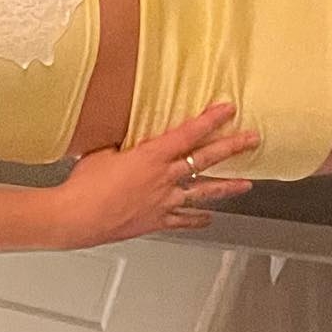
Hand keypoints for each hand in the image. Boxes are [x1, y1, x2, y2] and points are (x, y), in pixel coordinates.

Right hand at [51, 103, 259, 248]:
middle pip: (205, 160)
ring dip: (227, 187)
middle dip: (231, 148)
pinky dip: (198, 218)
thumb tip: (126, 136)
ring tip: (247, 184)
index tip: (227, 110)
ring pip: (204, 192)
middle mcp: (164, 178)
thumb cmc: (86, 183)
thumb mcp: (102, 151)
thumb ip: (121, 143)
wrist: (80, 215)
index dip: (210, 120)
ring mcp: (165, 201)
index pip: (188, 133)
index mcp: (151, 156)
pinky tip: (208, 218)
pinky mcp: (158, 220)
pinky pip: (184, 219)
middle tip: (251, 140)